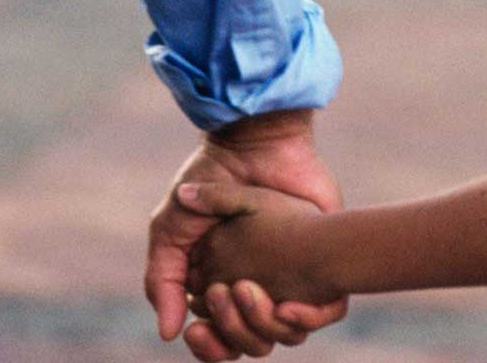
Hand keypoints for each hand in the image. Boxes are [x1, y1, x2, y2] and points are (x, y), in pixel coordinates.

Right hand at [144, 110, 347, 358]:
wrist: (256, 144)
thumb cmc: (210, 181)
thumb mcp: (172, 228)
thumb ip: (163, 280)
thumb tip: (167, 334)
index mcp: (220, 285)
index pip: (217, 340)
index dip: (208, 345)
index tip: (197, 332)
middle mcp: (257, 289)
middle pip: (248, 343)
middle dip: (232, 335)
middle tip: (223, 295)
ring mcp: (290, 280)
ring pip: (283, 335)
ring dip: (262, 326)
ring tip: (245, 289)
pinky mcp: (324, 267)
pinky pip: (324, 315)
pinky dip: (308, 319)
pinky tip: (288, 305)